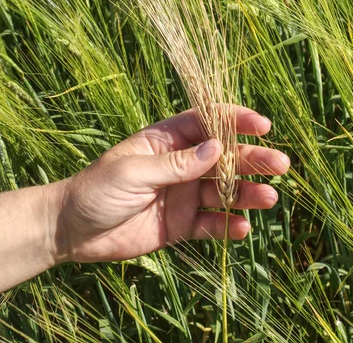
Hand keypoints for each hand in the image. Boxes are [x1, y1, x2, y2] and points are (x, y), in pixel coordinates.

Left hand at [53, 106, 289, 262]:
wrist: (71, 231)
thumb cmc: (96, 190)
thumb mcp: (133, 171)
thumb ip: (176, 164)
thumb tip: (217, 149)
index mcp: (167, 141)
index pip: (208, 122)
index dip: (236, 120)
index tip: (262, 126)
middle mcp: (181, 165)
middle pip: (224, 157)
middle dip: (252, 159)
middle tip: (280, 165)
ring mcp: (183, 195)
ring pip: (223, 191)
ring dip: (246, 194)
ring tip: (268, 199)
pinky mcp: (181, 224)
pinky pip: (211, 223)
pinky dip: (227, 226)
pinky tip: (242, 228)